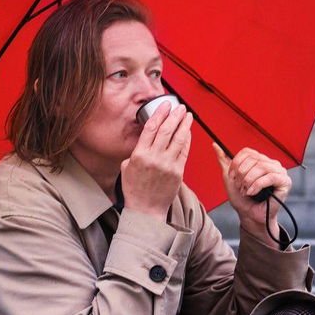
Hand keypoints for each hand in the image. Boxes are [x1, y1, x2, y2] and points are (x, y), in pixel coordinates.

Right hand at [121, 101, 190, 217]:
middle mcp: (154, 158)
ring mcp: (167, 165)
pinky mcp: (178, 171)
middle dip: (175, 115)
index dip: (160, 113)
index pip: (151, 127)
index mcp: (139, 155)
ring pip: (178, 139)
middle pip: (167, 130)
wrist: (146, 210)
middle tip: (180, 107)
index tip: (165, 104)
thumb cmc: (135, 189)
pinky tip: (188, 131)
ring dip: (184, 124)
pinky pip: (184, 151)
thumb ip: (136, 151)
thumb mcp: (126, 167)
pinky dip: (187, 139)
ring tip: (188, 115)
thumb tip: (146, 138)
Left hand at [212, 143, 291, 234]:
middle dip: (242, 174)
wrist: (249, 216)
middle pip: (254, 159)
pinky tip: (252, 193)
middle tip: (240, 186)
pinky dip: (257, 185)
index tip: (233, 177)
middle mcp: (271, 164)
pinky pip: (270, 177)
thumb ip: (224, 161)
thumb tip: (215, 145)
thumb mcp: (230, 178)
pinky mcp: (285, 182)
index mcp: (260, 160)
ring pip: (261, 167)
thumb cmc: (242, 199)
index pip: (247, 152)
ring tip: (246, 191)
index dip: (237, 164)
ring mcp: (280, 172)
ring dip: (249, 181)